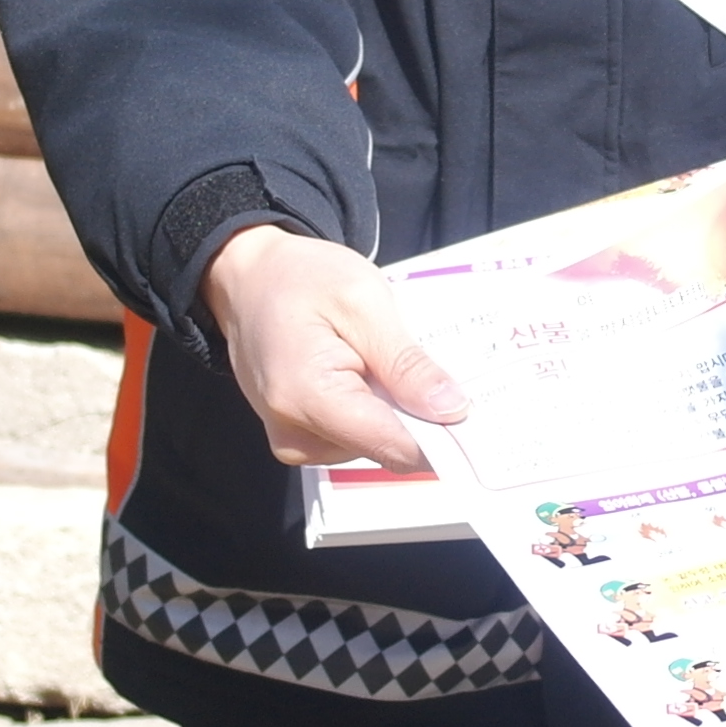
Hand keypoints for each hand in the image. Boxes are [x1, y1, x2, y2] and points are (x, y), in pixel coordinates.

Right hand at [199, 223, 471, 468]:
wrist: (248, 278)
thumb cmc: (301, 279)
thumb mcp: (364, 302)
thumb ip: (406, 362)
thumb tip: (452, 410)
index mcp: (308, 397)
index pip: (393, 445)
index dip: (443, 436)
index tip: (477, 415)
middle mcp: (295, 434)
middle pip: (386, 448)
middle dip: (419, 416)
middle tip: (429, 366)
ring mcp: (294, 442)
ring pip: (375, 446)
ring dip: (396, 410)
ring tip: (387, 360)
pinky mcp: (299, 439)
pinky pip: (356, 438)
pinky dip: (376, 410)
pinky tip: (370, 373)